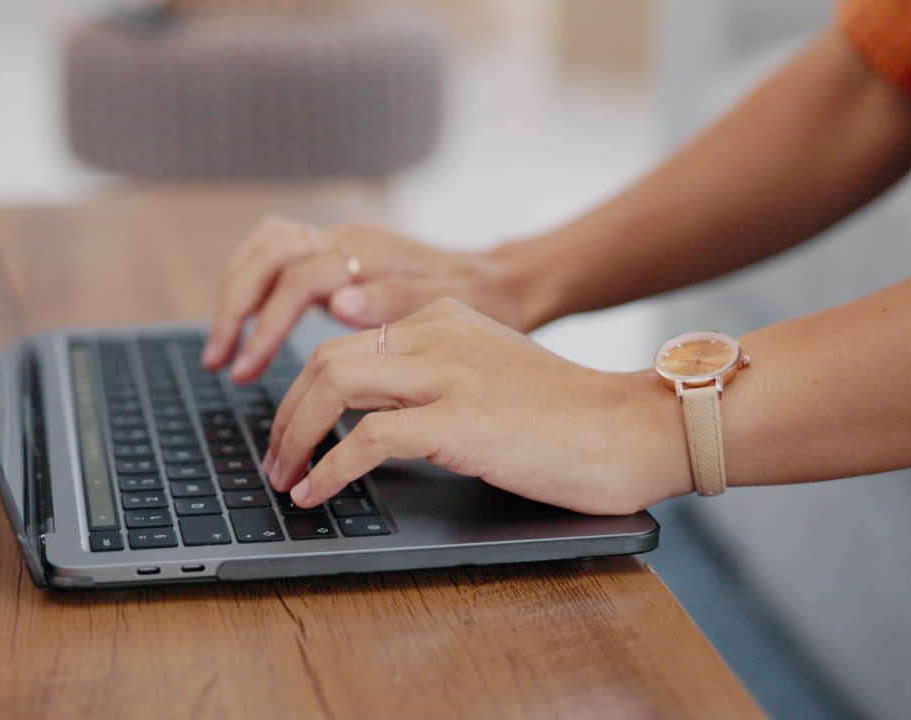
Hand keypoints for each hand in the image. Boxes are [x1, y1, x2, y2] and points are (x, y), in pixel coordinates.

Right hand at [201, 215, 528, 382]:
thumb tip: (337, 302)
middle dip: (233, 310)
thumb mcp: (454, 310)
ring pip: (263, 250)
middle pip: (266, 256)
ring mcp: (339, 241)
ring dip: (235, 296)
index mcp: (371, 252)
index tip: (247, 372)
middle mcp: (348, 237)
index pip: (297, 280)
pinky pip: (277, 257)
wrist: (503, 282)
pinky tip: (249, 326)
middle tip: (220, 363)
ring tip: (223, 351)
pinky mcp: (336, 253)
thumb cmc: (484, 304)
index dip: (266, 326)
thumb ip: (396, 302)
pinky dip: (253, 287)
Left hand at [263, 298, 689, 514]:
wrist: (636, 428)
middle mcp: (439, 335)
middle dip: (285, 412)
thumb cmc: (571, 417)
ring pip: (333, 385)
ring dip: (294, 436)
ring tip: (284, 478)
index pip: (346, 342)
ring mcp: (449, 374)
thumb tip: (376, 420)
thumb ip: (439, 379)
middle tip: (275, 459)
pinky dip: (330, 468)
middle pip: (326, 360)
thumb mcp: (492, 375)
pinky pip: (367, 437)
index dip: (304, 389)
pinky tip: (318, 492)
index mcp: (443, 319)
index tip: (289, 428)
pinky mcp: (460, 420)